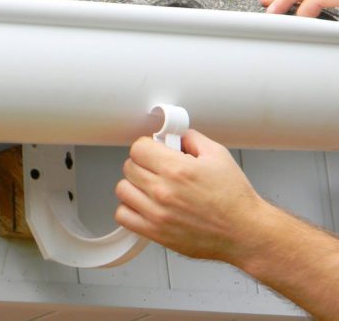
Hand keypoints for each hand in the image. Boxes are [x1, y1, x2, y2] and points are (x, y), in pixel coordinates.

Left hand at [115, 130, 267, 263]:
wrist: (244, 232)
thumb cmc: (234, 199)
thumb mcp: (218, 155)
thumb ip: (191, 139)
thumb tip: (174, 135)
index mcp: (177, 169)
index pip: (138, 148)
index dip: (146, 146)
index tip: (153, 151)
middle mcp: (163, 191)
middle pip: (129, 167)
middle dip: (142, 164)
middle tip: (155, 168)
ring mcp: (156, 213)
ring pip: (123, 189)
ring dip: (134, 185)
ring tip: (149, 186)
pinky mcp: (155, 232)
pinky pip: (123, 216)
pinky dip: (129, 209)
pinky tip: (144, 205)